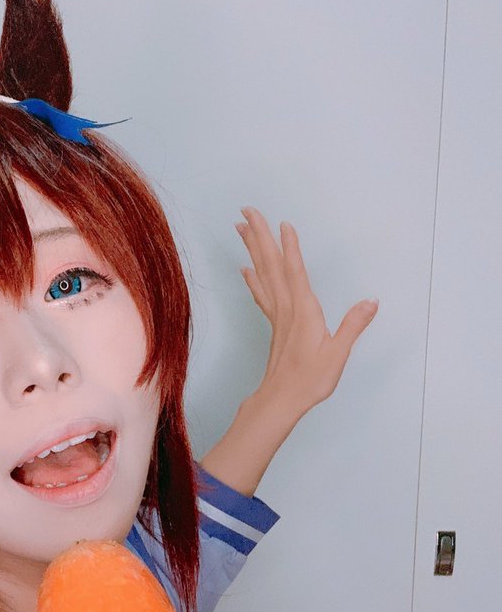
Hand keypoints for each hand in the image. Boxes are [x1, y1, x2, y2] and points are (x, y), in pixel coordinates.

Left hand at [235, 206, 378, 417]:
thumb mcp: (337, 354)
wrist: (280, 401)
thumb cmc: (309, 381)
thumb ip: (353, 326)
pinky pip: (261, 294)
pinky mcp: (275, 325)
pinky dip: (253, 278)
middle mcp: (287, 308)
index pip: (295, 271)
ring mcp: (278, 315)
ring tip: (240, 228)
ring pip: (262, 274)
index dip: (289, 247)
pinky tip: (245, 269)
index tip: (282, 223)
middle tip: (246, 210)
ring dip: (252, 249)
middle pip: (271, 265)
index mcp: (303, 311)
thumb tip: (371, 302)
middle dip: (259, 236)